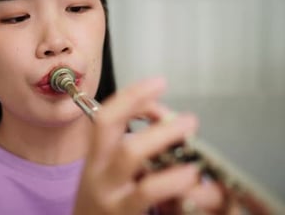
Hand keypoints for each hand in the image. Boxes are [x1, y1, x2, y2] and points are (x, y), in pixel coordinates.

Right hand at [72, 77, 230, 214]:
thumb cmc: (105, 206)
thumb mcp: (111, 175)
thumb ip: (133, 150)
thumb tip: (166, 125)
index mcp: (95, 158)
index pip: (104, 116)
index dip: (130, 96)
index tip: (157, 83)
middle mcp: (97, 171)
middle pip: (109, 126)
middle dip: (143, 107)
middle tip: (181, 112)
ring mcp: (109, 192)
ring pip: (129, 153)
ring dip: (161, 135)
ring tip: (189, 133)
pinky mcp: (123, 214)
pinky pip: (148, 190)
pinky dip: (172, 178)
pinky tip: (190, 173)